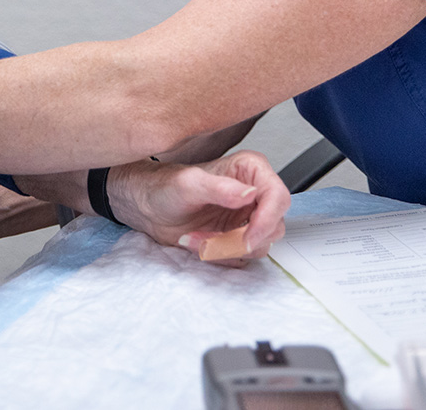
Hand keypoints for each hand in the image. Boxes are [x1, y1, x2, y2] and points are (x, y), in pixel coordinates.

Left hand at [107, 150, 289, 264]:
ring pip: (259, 245)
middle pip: (273, 226)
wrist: (148, 206)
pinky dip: (219, 254)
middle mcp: (254, 192)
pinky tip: (199, 242)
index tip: (247, 237)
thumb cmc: (164, 186)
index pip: (278, 197)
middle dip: (241, 238)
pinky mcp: (238, 235)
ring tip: (198, 237)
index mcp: (250, 170)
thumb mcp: (188, 184)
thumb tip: (250, 194)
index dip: (266, 221)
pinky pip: (241, 255)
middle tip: (211, 239)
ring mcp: (247, 216)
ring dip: (226, 248)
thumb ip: (219, 188)